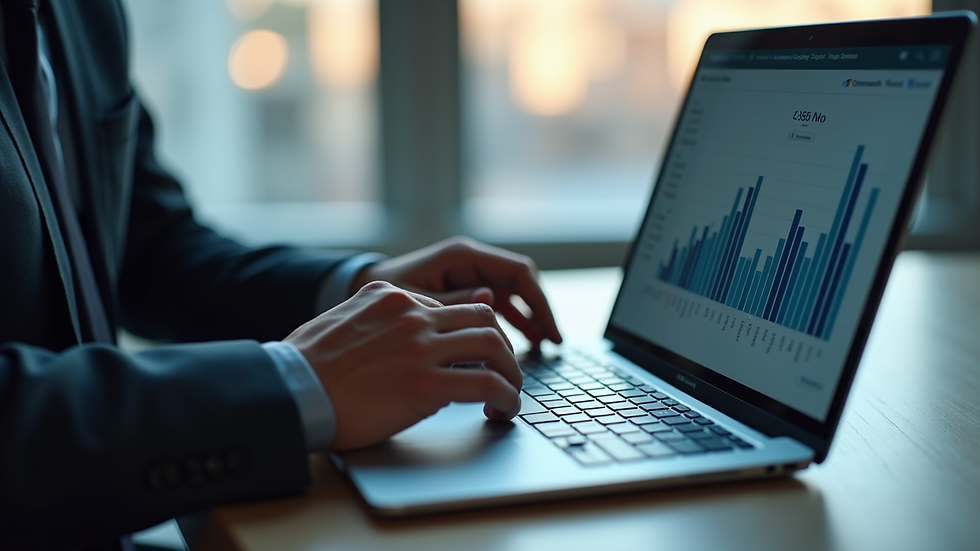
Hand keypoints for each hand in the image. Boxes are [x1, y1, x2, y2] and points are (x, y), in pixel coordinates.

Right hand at [285, 281, 522, 449]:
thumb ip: (377, 322)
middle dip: (501, 349)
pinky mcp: (426, 383)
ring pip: (495, 346)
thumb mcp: (342, 323)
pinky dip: (506, 396)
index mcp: (390, 296)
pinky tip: (503, 410)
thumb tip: (401, 339)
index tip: (476, 358)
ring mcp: (421, 346)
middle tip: (503, 374)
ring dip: (510, 372)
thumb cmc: (305, 368)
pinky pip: (487, 383)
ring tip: (508, 396)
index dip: (470, 335)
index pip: (451, 308)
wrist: (288, 393)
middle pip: (483, 319)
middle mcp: (411, 314)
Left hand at [353, 237, 561, 346]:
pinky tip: (518, 344)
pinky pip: (495, 304)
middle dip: (538, 312)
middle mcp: (469, 262)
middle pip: (520, 283)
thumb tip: (490, 303)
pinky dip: (508, 322)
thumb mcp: (417, 302)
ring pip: (510, 295)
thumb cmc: (380, 295)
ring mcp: (467, 275)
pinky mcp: (461, 291)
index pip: (518, 272)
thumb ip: (452, 303)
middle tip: (551, 343)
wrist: (353, 292)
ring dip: (526, 319)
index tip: (549, 331)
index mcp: (461, 256)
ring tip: (541, 348)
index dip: (539, 302)